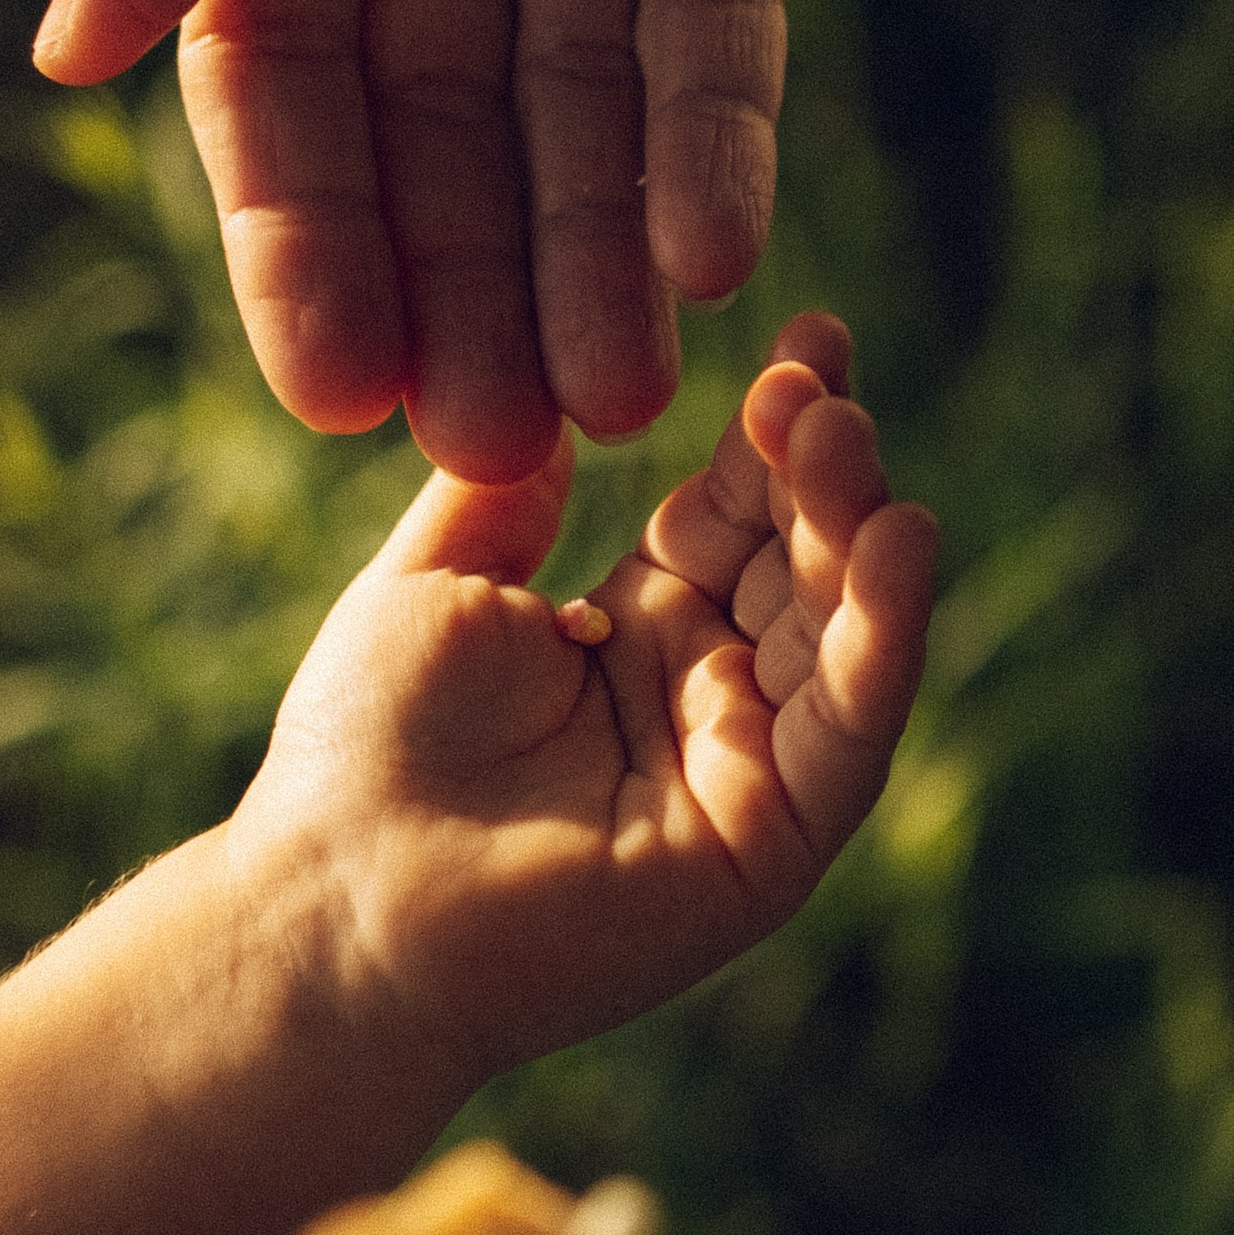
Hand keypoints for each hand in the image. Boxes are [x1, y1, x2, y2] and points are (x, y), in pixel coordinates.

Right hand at [34, 0, 901, 478]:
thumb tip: (69, 51)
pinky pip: (712, 12)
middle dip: (464, 280)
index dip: (310, 229)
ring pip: (579, 96)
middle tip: (493, 445)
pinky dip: (711, 127)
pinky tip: (713, 256)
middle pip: (437, 118)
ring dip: (593, 248)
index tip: (334, 383)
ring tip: (617, 401)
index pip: (285, 70)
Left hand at [239, 313, 937, 1096]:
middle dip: (820, 468)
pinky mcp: (766, 851)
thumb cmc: (360, 752)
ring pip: (837, 638)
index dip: (772, 432)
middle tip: (819, 380)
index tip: (806, 334)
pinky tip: (899, 542)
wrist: (334, 900)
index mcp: (628, 636)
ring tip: (845, 435)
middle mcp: (701, 701)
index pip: (735, 516)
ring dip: (857, 533)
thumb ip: (507, 499)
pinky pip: (846, 735)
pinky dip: (885, 641)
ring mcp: (741, 777)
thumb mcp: (433, 585)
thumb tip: (559, 415)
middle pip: (798, 565)